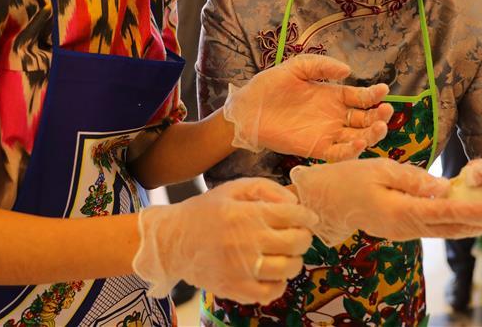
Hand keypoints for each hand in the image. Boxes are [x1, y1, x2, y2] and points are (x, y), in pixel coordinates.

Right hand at [132, 178, 316, 303]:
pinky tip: (273, 272)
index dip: (307, 216)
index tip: (309, 217)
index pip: (293, 215)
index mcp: (246, 213)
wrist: (173, 241)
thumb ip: (266, 188)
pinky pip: (270, 292)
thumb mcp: (233, 188)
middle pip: (296, 242)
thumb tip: (294, 200)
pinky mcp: (234, 289)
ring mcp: (240, 269)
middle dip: (304, 237)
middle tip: (300, 235)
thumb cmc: (206, 211)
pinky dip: (279, 284)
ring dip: (295, 260)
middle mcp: (245, 242)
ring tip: (288, 254)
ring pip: (288, 268)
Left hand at [223, 54, 393, 160]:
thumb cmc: (269, 86)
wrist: (246, 110)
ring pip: (358, 137)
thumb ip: (321, 66)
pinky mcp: (316, 149)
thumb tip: (348, 70)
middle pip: (366, 119)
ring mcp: (327, 134)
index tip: (384, 91)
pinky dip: (352, 151)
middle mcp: (334, 116)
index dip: (374, 95)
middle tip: (386, 110)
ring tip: (379, 127)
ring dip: (372, 134)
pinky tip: (359, 143)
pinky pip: (339, 153)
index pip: (361, 97)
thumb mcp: (296, 68)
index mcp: (333, 96)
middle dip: (380, 115)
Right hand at [290, 158, 481, 245]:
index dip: (473, 212)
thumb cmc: (349, 179)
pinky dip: (454, 223)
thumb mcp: (380, 169)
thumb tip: (443, 187)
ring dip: (470, 226)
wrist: (325, 201)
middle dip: (479, 223)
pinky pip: (434, 228)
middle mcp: (406, 228)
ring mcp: (404, 232)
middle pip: (450, 228)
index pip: (444, 213)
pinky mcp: (403, 229)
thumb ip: (413, 179)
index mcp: (400, 212)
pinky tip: (468, 216)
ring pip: (443, 231)